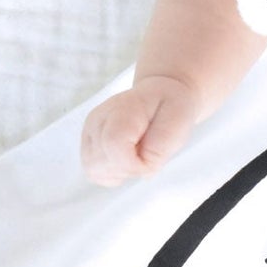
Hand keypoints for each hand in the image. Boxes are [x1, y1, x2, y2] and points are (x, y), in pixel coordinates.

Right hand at [81, 73, 202, 186]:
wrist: (161, 93)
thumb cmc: (170, 107)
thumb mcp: (178, 122)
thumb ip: (159, 149)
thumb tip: (142, 171)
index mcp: (121, 109)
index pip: (113, 145)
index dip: (134, 165)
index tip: (151, 161)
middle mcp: (98, 119)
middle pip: (100, 162)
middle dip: (127, 169)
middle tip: (146, 155)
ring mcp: (90, 131)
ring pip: (94, 170)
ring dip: (119, 172)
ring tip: (137, 156)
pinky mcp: (88, 143)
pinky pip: (94, 172)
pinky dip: (112, 173)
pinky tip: (127, 160)